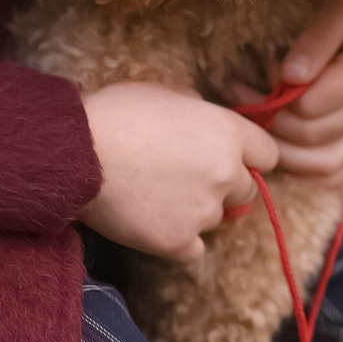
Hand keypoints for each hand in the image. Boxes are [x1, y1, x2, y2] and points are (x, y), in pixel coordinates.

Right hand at [80, 82, 279, 263]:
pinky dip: (178, 239)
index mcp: (227, 132)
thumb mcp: (164, 92)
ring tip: (155, 195)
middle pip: (246, 190)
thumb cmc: (115, 114)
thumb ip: (197, 108)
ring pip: (216, 219)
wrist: (75, 155)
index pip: (267, 154)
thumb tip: (204, 118)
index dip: (247, 156)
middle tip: (186, 179)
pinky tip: (152, 221)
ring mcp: (203, 211)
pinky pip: (193, 248)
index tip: (229, 159)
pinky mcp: (176, 242)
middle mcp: (224, 173)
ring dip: (196, 211)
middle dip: (224, 186)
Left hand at [233, 0, 342, 184]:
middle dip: (267, 121)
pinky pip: (339, 173)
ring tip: (256, 121)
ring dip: (280, 150)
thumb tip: (290, 76)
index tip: (249, 75)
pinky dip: (306, 169)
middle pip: (309, 139)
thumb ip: (319, 38)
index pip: (307, 108)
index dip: (270, 98)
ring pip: (321, 166)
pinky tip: (283, 145)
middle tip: (238, 94)